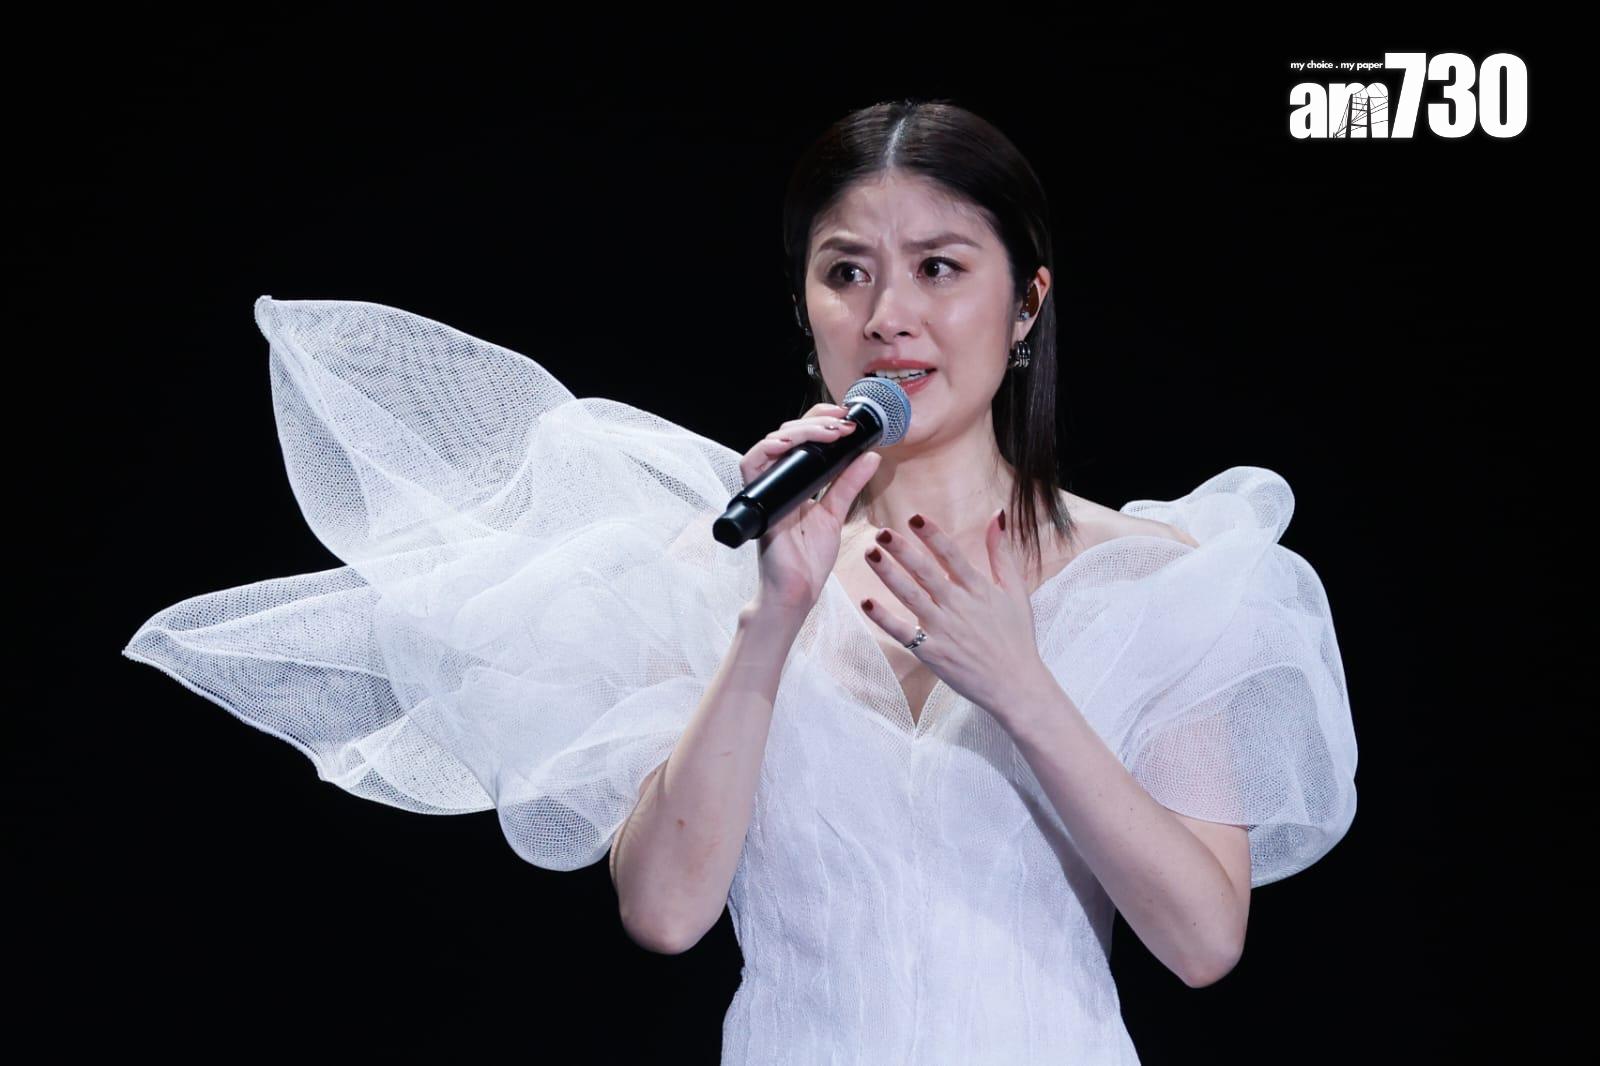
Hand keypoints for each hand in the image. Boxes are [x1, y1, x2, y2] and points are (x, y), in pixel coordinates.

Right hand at [738, 402, 881, 616]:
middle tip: (843, 422)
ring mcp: (766, 491)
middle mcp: (776, 482)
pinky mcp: (759, 503)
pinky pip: (751, 466)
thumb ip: (849, 483)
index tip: (846, 418)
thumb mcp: (836, 512)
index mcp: (793, 482)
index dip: (819, 422)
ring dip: (798, 431)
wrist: (798, 591)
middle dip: (814, 421)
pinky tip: (790, 443)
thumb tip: (871, 455)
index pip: (799, 440)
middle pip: (784, 435)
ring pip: (769, 444)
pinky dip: (768, 449)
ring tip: (829, 432)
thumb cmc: (809, 559)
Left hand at [859, 509, 1048, 722]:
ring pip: (910, 596)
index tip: (914, 518)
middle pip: (925, 572)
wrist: (1016, 685)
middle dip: (902, 550)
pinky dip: (884, 619)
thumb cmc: (1016, 637)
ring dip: (888, 574)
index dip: (932, 535)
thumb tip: (996, 516)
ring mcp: (943, 629)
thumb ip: (1001, 553)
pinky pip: (903, 632)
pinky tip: (867, 602)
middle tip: (882, 532)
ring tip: (870, 554)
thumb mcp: (1015, 590)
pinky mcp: (932, 653)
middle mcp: (958, 606)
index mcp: (978, 589)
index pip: (951, 555)